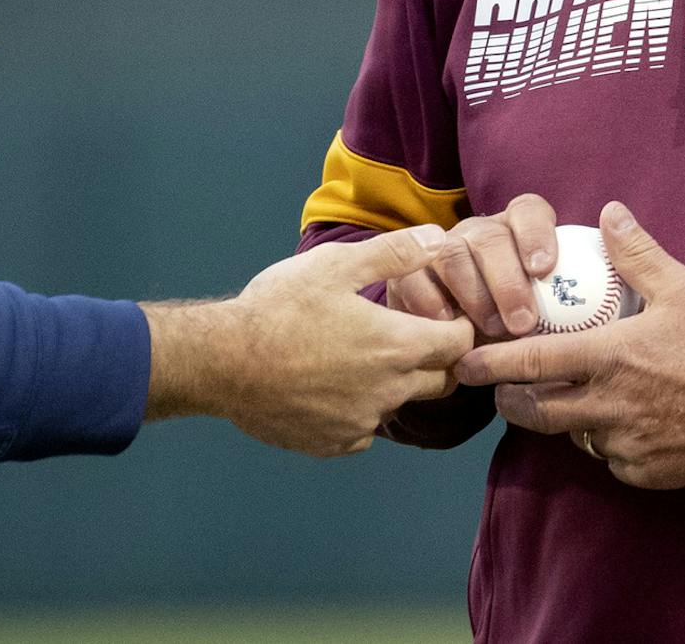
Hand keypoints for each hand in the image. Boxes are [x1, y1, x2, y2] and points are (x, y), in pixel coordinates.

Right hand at [144, 226, 474, 456]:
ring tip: (358, 355)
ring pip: (399, 404)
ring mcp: (362, 423)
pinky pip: (364, 428)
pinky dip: (358, 408)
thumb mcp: (335, 265)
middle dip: (437, 358)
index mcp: (397, 346)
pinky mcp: (334, 444)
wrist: (223, 362)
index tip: (444, 314)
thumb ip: (394, 253)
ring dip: (393, 383)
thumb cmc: (279, 308)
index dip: (459, 326)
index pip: (461, 344)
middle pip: (442, 380)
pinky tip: (330, 384)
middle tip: (409, 332)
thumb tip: (440, 239)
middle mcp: (389, 392)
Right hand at [386, 194, 558, 337]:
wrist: (463, 346)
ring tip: (489, 329)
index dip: (536, 234)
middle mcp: (479, 233)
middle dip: (507, 281)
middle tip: (522, 322)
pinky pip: (414, 276)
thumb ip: (566, 305)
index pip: (528, 211)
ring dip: (473, 294)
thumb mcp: (548, 314)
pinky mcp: (408, 271)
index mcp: (517, 230)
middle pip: (490, 236)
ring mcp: (441, 249)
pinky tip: (447, 325)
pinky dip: (430, 302)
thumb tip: (595, 314)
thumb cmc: (516, 328)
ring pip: (452, 253)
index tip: (544, 268)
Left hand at [453, 202, 684, 488]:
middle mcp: (610, 405)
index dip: (492, 364)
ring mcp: (629, 444)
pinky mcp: (650, 473)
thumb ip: (637, 253)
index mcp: (610, 357)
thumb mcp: (683, 287)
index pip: (532, 362)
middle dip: (513, 402)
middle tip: (504, 391)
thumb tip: (609, 212)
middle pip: (538, 412)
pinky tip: (619, 425)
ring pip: (576, 437)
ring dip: (566, 421)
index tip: (465, 363)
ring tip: (570, 401)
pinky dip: (607, 445)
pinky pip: (612, 461)